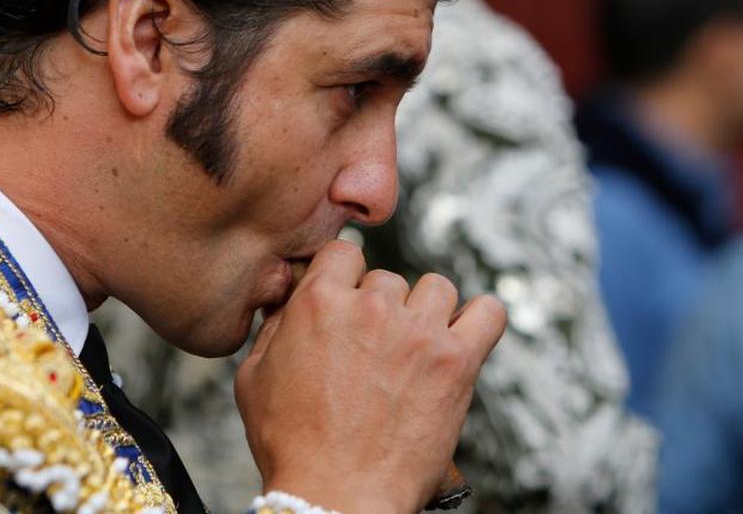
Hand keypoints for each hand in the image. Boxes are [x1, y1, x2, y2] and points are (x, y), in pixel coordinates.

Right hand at [235, 240, 505, 513]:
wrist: (336, 498)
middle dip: (381, 309)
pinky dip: (480, 320)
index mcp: (320, 302)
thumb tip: (288, 296)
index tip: (349, 301)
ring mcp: (419, 332)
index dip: (344, 277)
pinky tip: (464, 338)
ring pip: (437, 288)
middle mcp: (372, 307)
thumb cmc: (293, 446)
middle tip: (375, 350)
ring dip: (427, 313)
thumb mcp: (253, 377)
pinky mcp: (457, 361)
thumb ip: (273, 325)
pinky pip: (489, 312)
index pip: (343, 253)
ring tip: (415, 349)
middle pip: (389, 278)